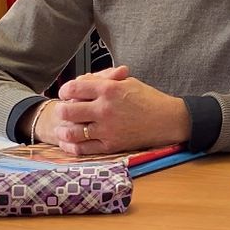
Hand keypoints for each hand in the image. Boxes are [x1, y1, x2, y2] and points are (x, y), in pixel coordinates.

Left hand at [48, 65, 191, 154]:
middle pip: (67, 111)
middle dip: (61, 110)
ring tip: (63, 128)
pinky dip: (71, 146)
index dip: (65, 90)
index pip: (73, 88)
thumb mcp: (127, 82)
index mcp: (109, 89)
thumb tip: (82, 81)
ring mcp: (107, 129)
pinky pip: (82, 149)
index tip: (66, 93)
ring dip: (63, 130)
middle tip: (63, 110)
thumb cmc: (148, 99)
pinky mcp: (111, 146)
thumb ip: (103, 80)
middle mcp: (105, 109)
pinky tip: (69, 142)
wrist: (167, 120)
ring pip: (71, 132)